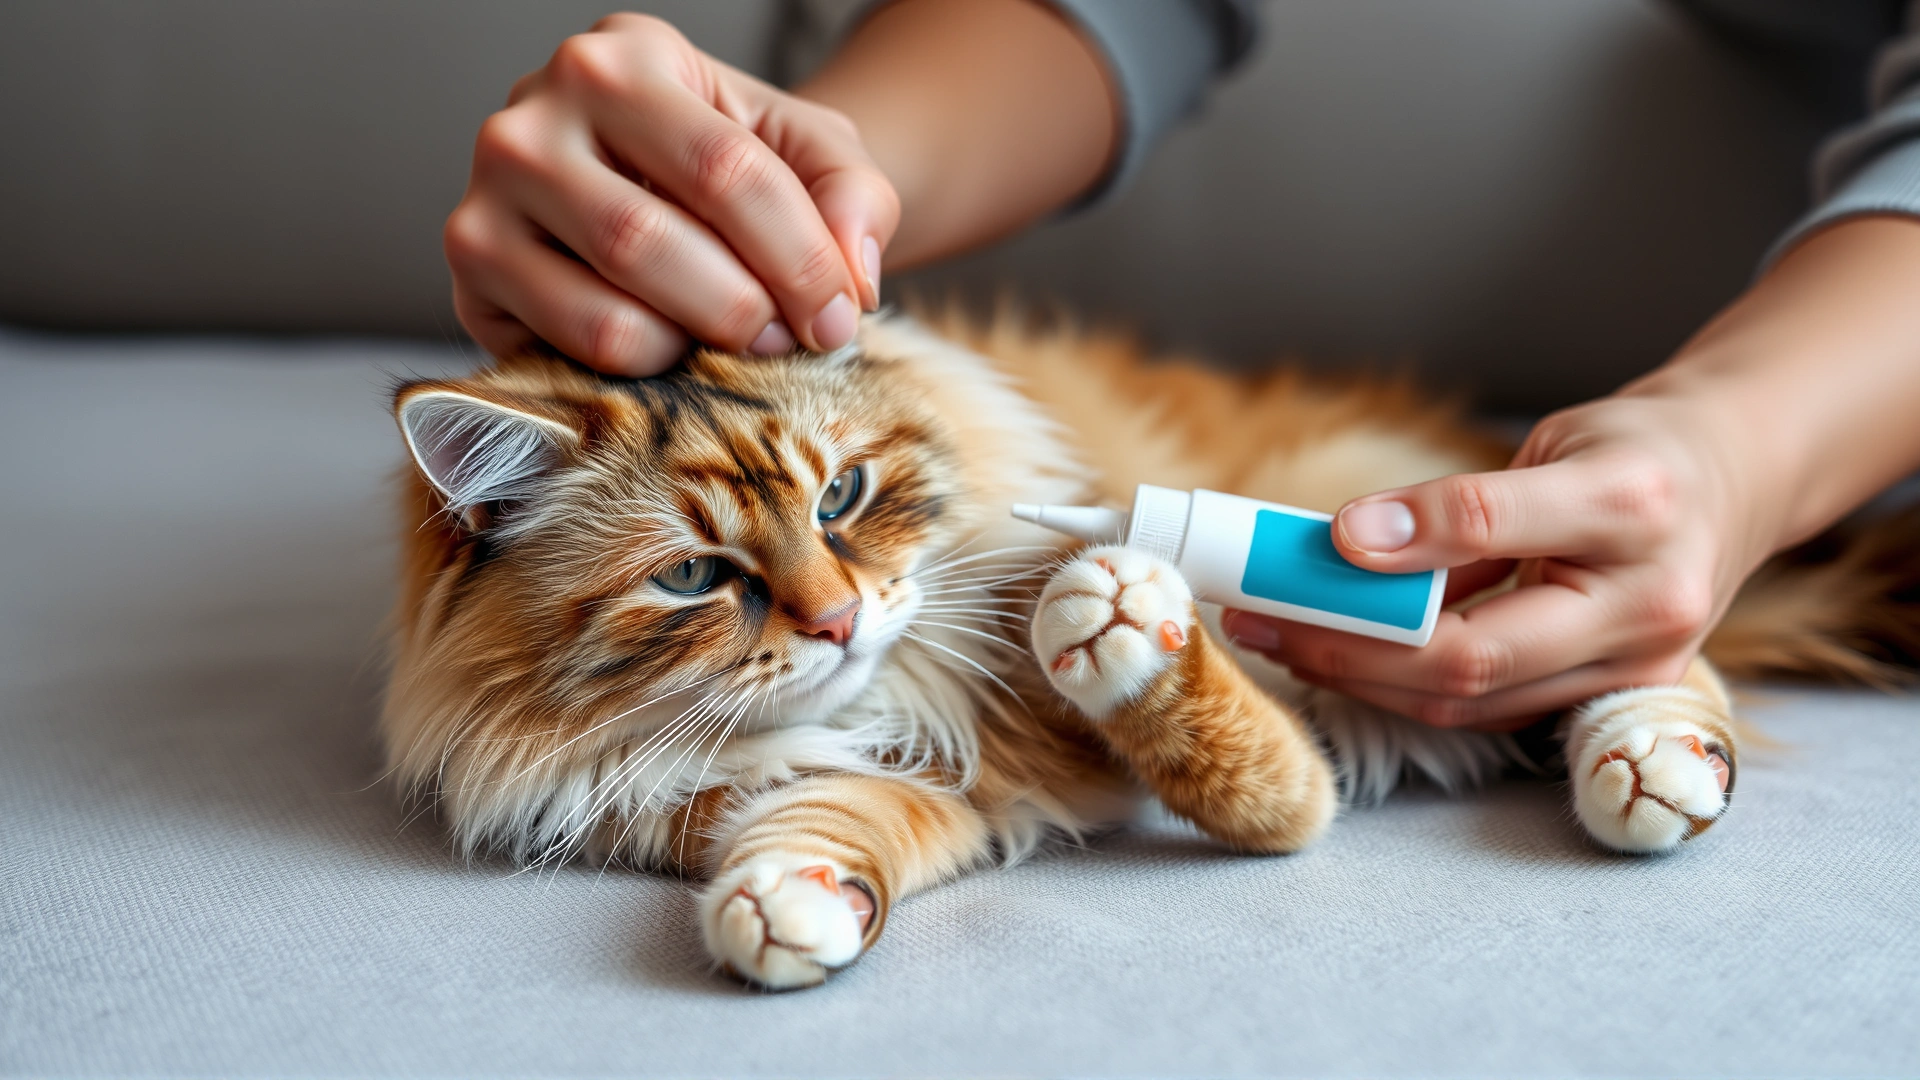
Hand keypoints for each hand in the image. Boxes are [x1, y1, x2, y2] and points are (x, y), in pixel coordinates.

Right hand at [445, 13, 897, 374]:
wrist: (670, 194)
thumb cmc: (738, 168)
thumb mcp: (814, 154)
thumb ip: (853, 197)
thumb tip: (850, 275)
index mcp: (625, 57)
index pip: (724, 169)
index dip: (799, 260)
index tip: (841, 314)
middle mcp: (533, 114)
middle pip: (651, 239)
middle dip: (744, 309)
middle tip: (790, 337)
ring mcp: (487, 194)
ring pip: (605, 305)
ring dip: (695, 345)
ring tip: (739, 341)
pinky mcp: (472, 270)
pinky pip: (570, 345)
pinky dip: (643, 365)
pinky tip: (674, 344)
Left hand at [1221, 392, 1780, 729]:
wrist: (1734, 491)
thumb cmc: (1637, 455)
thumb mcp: (1558, 442)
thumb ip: (1465, 499)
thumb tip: (1353, 540)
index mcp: (1634, 509)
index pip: (1495, 529)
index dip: (1400, 541)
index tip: (1322, 541)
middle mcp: (1645, 607)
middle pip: (1473, 659)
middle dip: (1348, 648)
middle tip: (1259, 620)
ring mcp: (1631, 672)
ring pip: (1469, 703)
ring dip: (1360, 678)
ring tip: (1278, 637)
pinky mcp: (1605, 703)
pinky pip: (1486, 710)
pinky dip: (1405, 688)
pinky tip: (1342, 657)